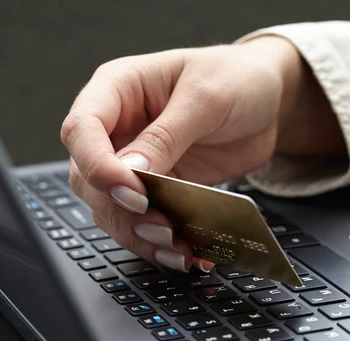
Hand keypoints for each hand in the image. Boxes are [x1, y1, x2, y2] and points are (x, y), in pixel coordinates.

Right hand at [60, 37, 338, 272]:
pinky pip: (144, 222)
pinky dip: (159, 243)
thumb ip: (167, 135)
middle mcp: (117, 128)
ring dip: (138, 234)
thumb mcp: (205, 97)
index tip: (131, 190)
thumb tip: (131, 171)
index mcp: (118, 90)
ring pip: (110, 208)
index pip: (82, 130)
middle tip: (160, 225)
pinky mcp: (157, 189)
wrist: (267, 100)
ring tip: (176, 247)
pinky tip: (185, 252)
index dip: (97, 165)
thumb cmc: (235, 78)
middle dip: (120, 208)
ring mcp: (135, 162)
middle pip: (88, 178)